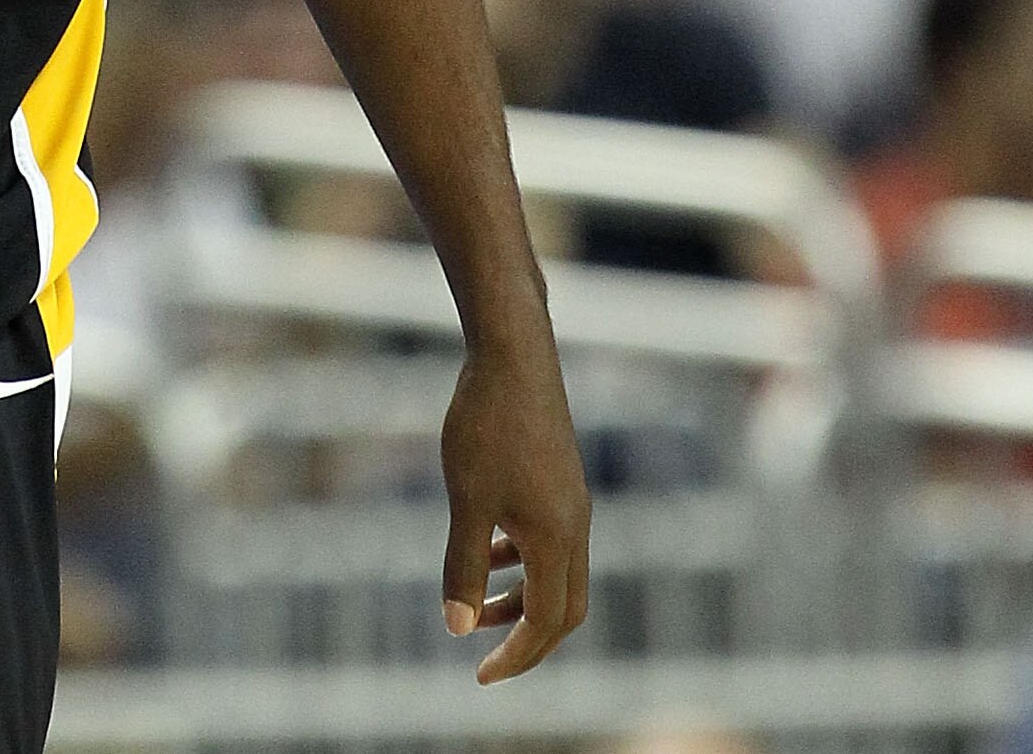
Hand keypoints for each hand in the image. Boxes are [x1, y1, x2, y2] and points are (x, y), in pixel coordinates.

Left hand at [440, 328, 590, 683]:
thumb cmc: (485, 426)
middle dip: (526, 639)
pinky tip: (486, 545)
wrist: (513, 356)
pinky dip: (521, 559)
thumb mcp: (465, 502)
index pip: (547, 623)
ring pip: (558, 573)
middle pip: (564, 608)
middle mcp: (576, 528)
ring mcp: (572, 503)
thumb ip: (462, 566)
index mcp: (557, 541)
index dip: (516, 656)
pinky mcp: (561, 481)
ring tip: (476, 603)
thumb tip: (456, 628)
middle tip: (485, 657)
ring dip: (521, 598)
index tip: (480, 676)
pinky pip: (550, 541)